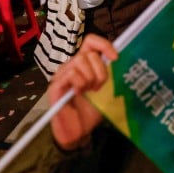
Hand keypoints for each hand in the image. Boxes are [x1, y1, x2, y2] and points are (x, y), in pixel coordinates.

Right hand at [49, 35, 118, 150]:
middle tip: (98, 87)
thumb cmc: (91, 110)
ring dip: (90, 78)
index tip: (115, 58)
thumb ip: (108, 73)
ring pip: (80, 61)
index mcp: (85, 64)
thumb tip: (117, 58)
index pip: (91, 41)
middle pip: (89, 54)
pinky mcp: (56, 85)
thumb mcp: (106, 89)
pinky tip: (78, 94)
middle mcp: (72, 65)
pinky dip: (80, 84)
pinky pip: (71, 74)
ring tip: (89, 91)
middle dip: (100, 71)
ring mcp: (62, 74)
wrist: (79, 131)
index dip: (104, 45)